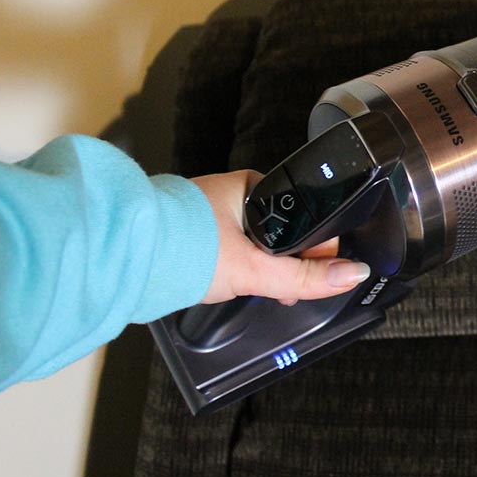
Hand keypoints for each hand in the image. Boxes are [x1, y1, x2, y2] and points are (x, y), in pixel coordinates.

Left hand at [190, 170, 370, 304]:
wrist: (126, 255)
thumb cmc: (183, 247)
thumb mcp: (255, 268)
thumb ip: (303, 276)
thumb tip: (350, 274)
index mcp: (252, 186)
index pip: (304, 215)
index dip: (315, 248)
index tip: (316, 274)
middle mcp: (232, 194)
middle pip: (282, 231)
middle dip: (287, 262)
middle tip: (283, 290)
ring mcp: (211, 212)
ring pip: (256, 243)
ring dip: (261, 268)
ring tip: (252, 288)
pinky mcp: (194, 232)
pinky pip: (231, 249)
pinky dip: (236, 268)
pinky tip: (229, 282)